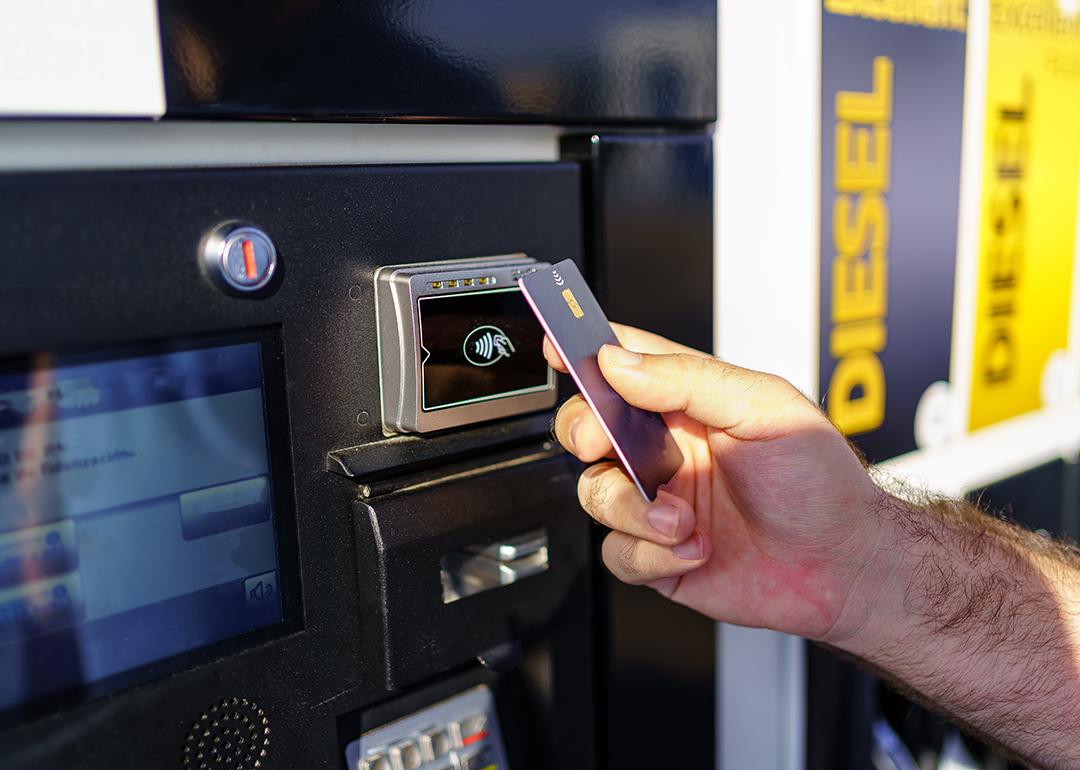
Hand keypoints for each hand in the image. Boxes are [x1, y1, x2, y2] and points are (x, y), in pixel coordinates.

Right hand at [547, 325, 886, 643]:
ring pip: (595, 493)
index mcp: (688, 403)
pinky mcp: (656, 554)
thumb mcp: (763, 408)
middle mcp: (666, 449)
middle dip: (584, 432)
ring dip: (634, 508)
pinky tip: (695, 549)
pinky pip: (618, 553)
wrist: (843, 567)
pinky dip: (652, 554)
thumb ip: (688, 379)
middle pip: (587, 427)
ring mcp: (657, 501)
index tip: (557, 347)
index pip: (624, 364)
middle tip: (601, 441)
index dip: (586, 352)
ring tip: (682, 518)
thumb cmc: (818, 481)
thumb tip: (619, 362)